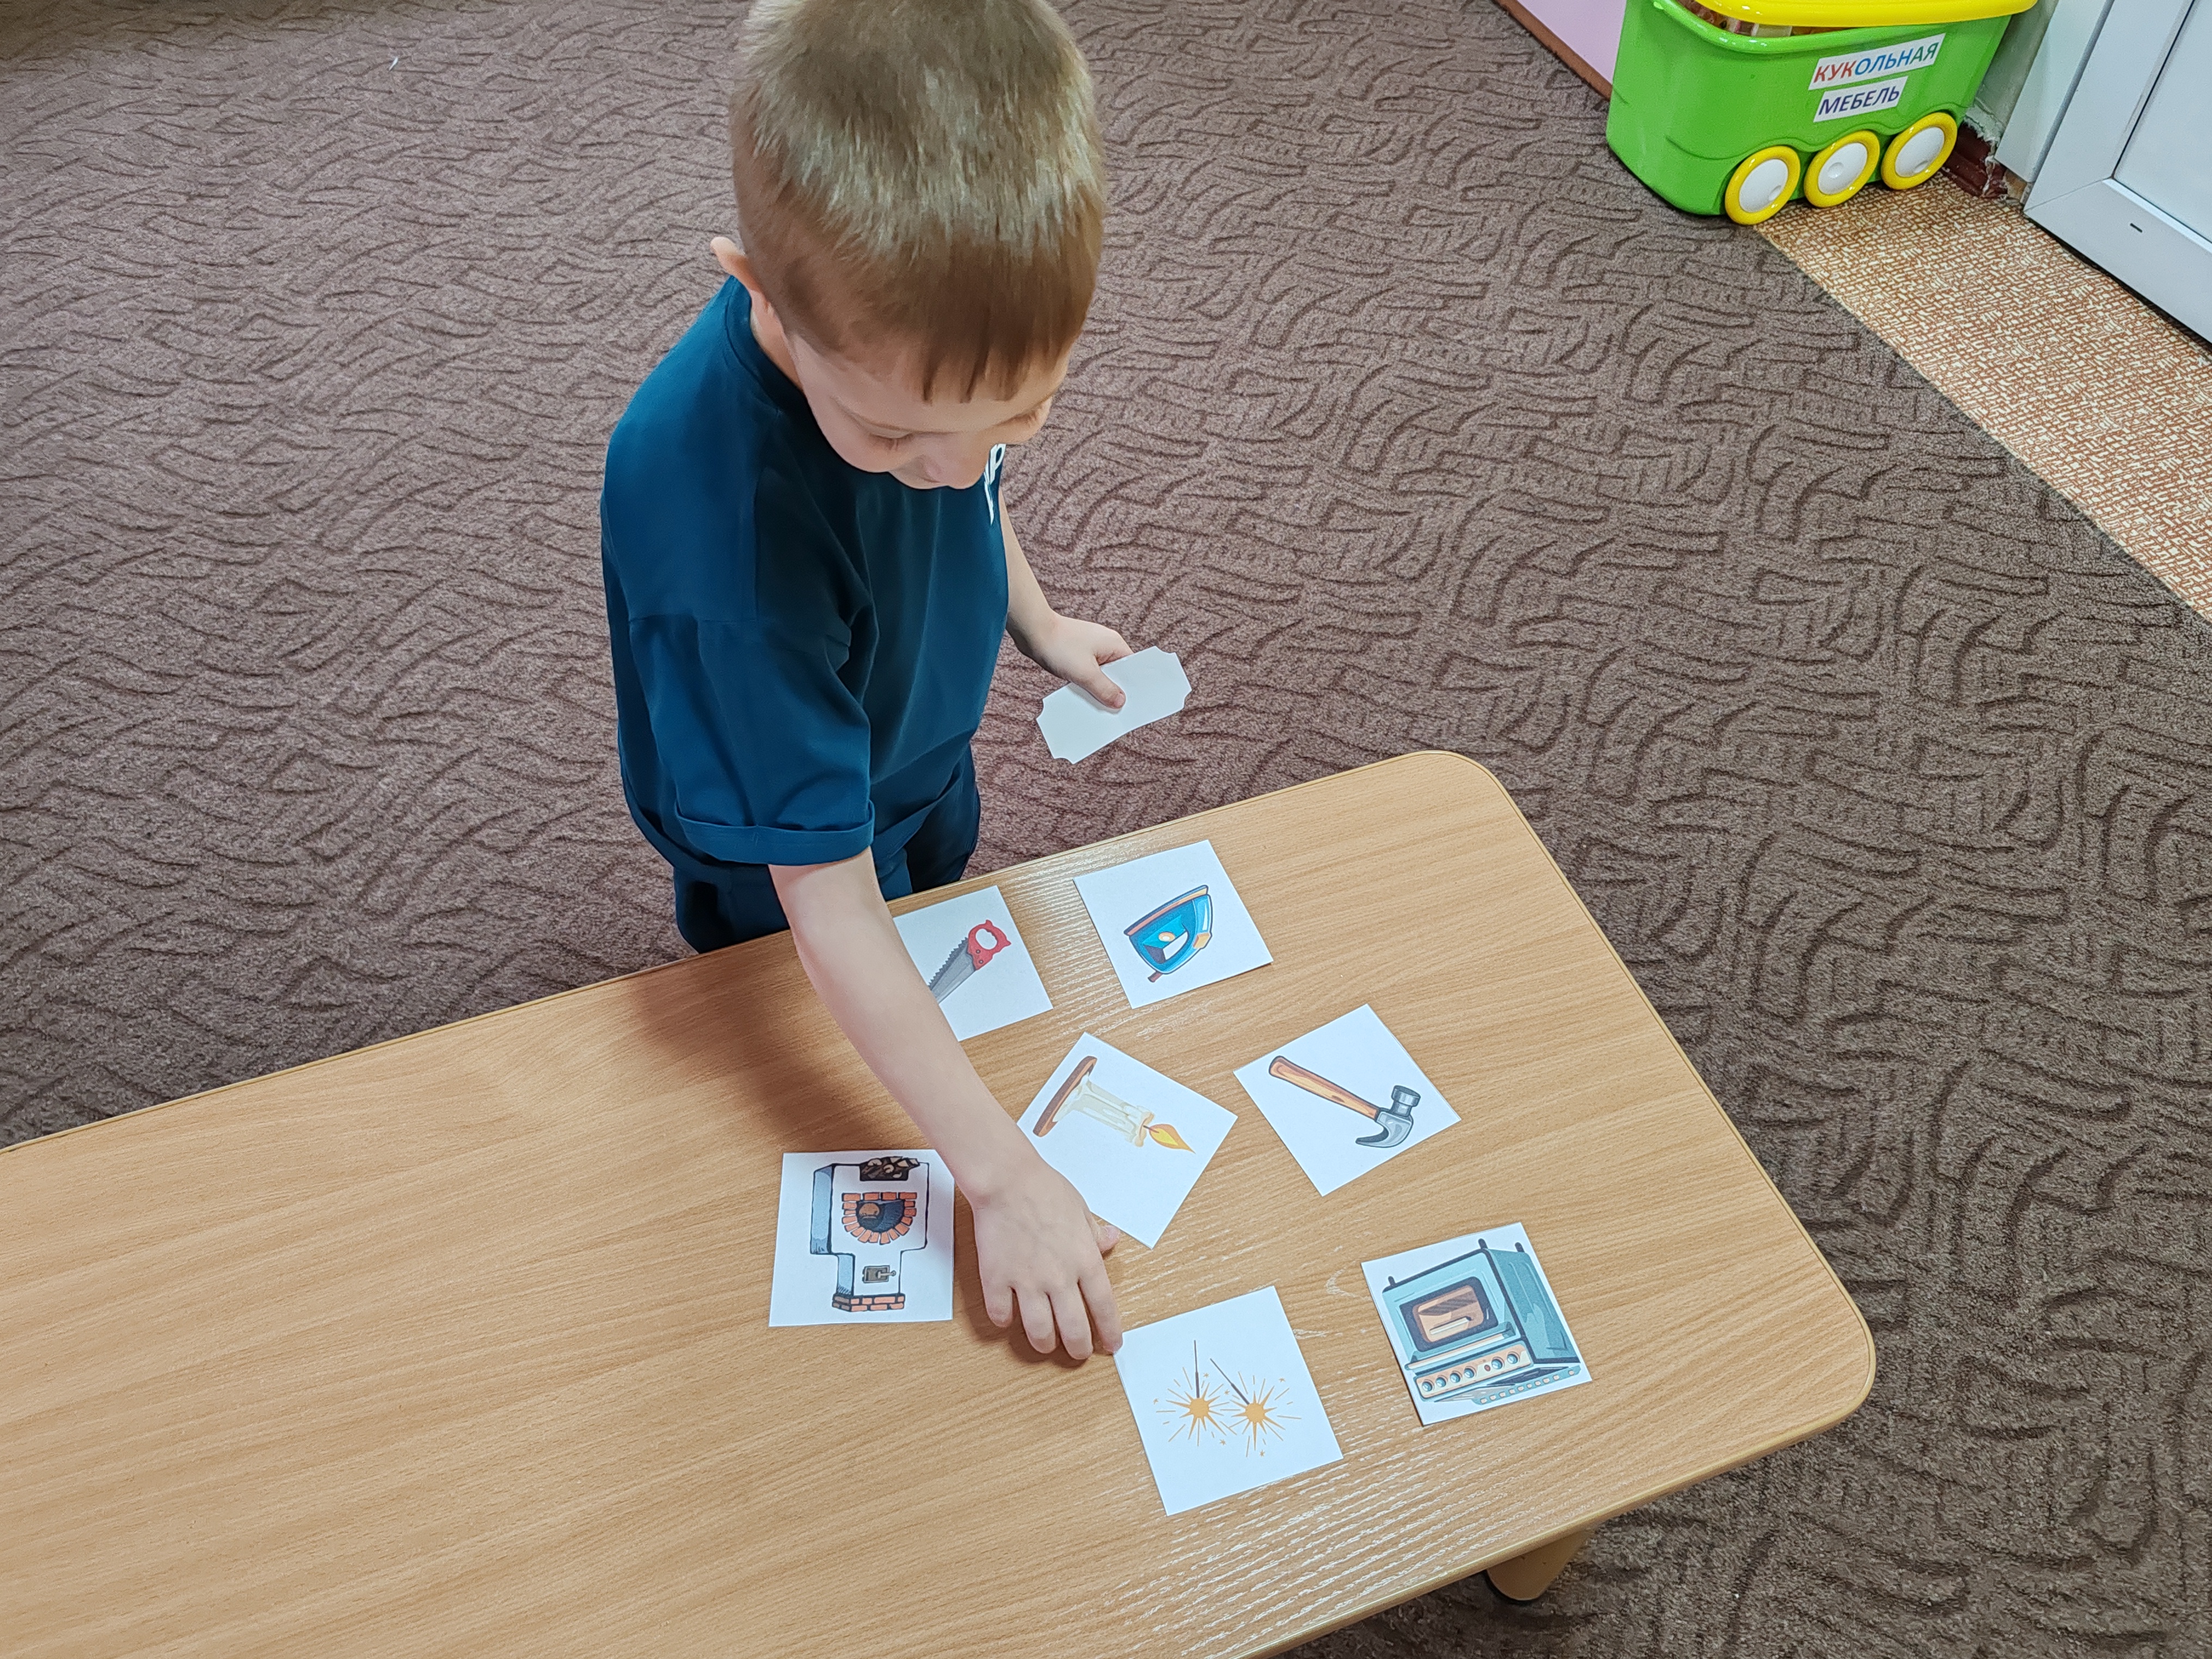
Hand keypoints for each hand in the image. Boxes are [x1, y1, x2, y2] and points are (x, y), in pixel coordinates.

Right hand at [969, 1155, 1122, 1359]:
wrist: (1007, 1179)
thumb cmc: (1045, 1189)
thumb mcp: (1081, 1209)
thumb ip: (1095, 1234)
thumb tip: (1111, 1241)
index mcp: (1085, 1260)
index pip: (1104, 1307)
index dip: (1110, 1332)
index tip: (1111, 1345)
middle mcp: (1059, 1277)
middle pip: (1074, 1329)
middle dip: (1079, 1348)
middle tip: (1078, 1353)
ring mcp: (1027, 1281)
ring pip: (1038, 1331)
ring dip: (1044, 1344)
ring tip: (1045, 1344)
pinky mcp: (997, 1279)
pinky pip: (1000, 1314)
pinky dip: (1004, 1321)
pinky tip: (1008, 1317)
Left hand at [1014, 610, 1132, 709]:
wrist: (1031, 630)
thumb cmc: (1059, 646)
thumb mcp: (1085, 674)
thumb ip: (1105, 689)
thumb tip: (1120, 701)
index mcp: (1114, 644)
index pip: (1132, 669)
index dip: (1132, 687)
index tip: (1132, 705)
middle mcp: (1105, 644)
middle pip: (1116, 673)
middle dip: (1113, 690)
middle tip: (1113, 710)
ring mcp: (1091, 648)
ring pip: (1100, 674)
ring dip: (1096, 688)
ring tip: (1095, 705)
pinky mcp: (1077, 652)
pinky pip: (1087, 671)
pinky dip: (1085, 682)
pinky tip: (1081, 694)